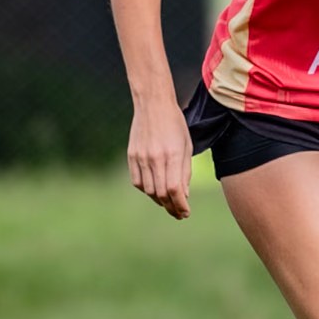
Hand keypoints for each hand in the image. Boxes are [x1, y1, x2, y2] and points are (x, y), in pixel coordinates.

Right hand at [127, 98, 194, 218]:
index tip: (185, 213)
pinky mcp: (131, 156)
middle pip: (161, 193)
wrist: (153, 104)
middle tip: (178, 213)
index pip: (175, 189)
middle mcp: (155, 158)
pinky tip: (154, 189)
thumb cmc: (175, 124)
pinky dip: (146, 190)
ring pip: (148, 190)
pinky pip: (137, 181)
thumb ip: (185, 172)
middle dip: (171, 207)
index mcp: (173, 154)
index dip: (180, 205)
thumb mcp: (186, 146)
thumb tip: (183, 196)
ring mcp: (141, 157)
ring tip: (168, 203)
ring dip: (159, 201)